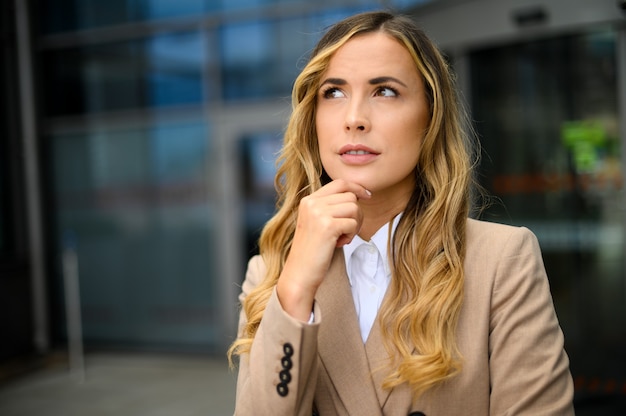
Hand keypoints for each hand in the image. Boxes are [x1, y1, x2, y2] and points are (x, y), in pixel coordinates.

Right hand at [276, 179, 370, 320]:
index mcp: (308, 200)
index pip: (339, 183)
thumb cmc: (312, 251)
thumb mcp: (317, 222)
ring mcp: (318, 213)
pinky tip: (340, 244)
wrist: (300, 274)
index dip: (357, 187)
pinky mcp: (327, 226)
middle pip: (350, 196)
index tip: (368, 196)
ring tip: (342, 238)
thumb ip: (330, 207)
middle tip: (347, 231)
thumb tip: (358, 194)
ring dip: (354, 225)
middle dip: (356, 214)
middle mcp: (311, 203)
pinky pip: (353, 223)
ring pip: (354, 208)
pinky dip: (351, 235)